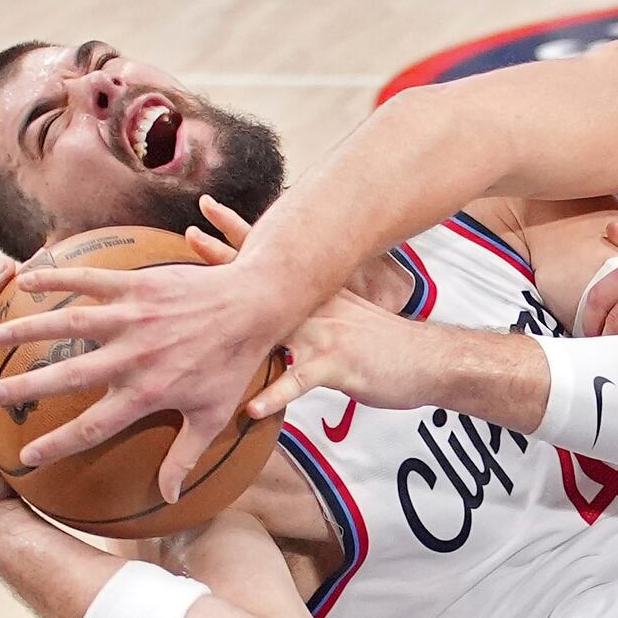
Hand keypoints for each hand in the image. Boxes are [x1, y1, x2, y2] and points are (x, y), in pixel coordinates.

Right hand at [0, 197, 288, 502]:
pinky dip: (55, 276)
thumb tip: (168, 498)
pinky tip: (22, 277)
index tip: (23, 460)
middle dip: (25, 388)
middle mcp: (134, 357)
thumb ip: (184, 457)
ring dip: (26, 329)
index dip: (56, 445)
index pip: (92, 427)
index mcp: (147, 393)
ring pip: (68, 324)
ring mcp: (133, 318)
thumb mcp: (213, 416)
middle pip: (67, 376)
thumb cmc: (233, 364)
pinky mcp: (137, 285)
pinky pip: (88, 280)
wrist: (254, 306)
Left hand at [184, 197, 451, 418]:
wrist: (427, 360)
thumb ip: (309, 307)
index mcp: (315, 294)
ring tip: (204, 332)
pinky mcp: (338, 366)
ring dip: (239, 329)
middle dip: (225, 257)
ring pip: (274, 328)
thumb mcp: (345, 313)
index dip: (236, 231)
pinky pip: (302, 380)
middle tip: (190, 234)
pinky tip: (252, 407)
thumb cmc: (383, 343)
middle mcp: (315, 307)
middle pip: (263, 280)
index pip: (270, 258)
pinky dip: (277, 394)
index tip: (206, 209)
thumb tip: (276, 302)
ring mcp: (325, 335)